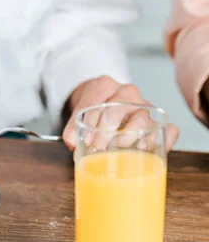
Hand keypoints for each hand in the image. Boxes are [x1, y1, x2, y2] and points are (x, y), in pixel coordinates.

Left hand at [62, 75, 178, 151]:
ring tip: (117, 154)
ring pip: (142, 120)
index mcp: (104, 86)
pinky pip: (169, 130)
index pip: (97, 98)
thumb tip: (72, 142)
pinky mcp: (159, 122)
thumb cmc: (92, 112)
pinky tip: (147, 155)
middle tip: (97, 148)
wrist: (107, 105)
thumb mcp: (78, 113)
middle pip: (120, 107)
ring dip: (128, 140)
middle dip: (107, 131)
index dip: (91, 120)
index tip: (86, 139)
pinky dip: (163, 143)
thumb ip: (73, 126)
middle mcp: (126, 93)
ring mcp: (144, 107)